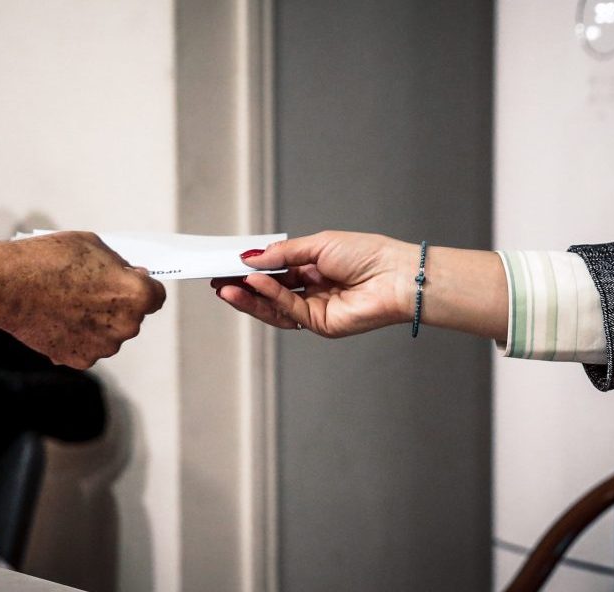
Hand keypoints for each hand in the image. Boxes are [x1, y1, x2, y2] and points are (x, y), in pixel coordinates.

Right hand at [0, 232, 165, 367]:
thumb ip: (118, 265)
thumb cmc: (50, 258)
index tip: (127, 281)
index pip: (156, 296)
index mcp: (136, 295)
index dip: (142, 286)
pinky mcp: (80, 360)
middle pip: (132, 316)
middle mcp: (126, 325)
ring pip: (109, 334)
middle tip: (89, 290)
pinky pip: (88, 347)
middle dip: (117, 305)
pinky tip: (58, 320)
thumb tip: (131, 275)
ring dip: (98, 323)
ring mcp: (104, 346)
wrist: (8, 286)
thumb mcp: (94, 245)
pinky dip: (77, 338)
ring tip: (68, 305)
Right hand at [211, 231, 507, 340]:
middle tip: (217, 279)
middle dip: (242, 286)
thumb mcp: (317, 244)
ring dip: (248, 297)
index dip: (250, 270)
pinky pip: (288, 311)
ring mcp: (314, 310)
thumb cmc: (367, 254)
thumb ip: (282, 255)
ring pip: (273, 307)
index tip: (225, 265)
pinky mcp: (320, 324)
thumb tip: (249, 258)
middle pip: (268, 292)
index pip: (273, 272)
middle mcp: (311, 291)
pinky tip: (255, 284)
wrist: (396, 276)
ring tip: (227, 286)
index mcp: (312, 269)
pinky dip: (269, 298)